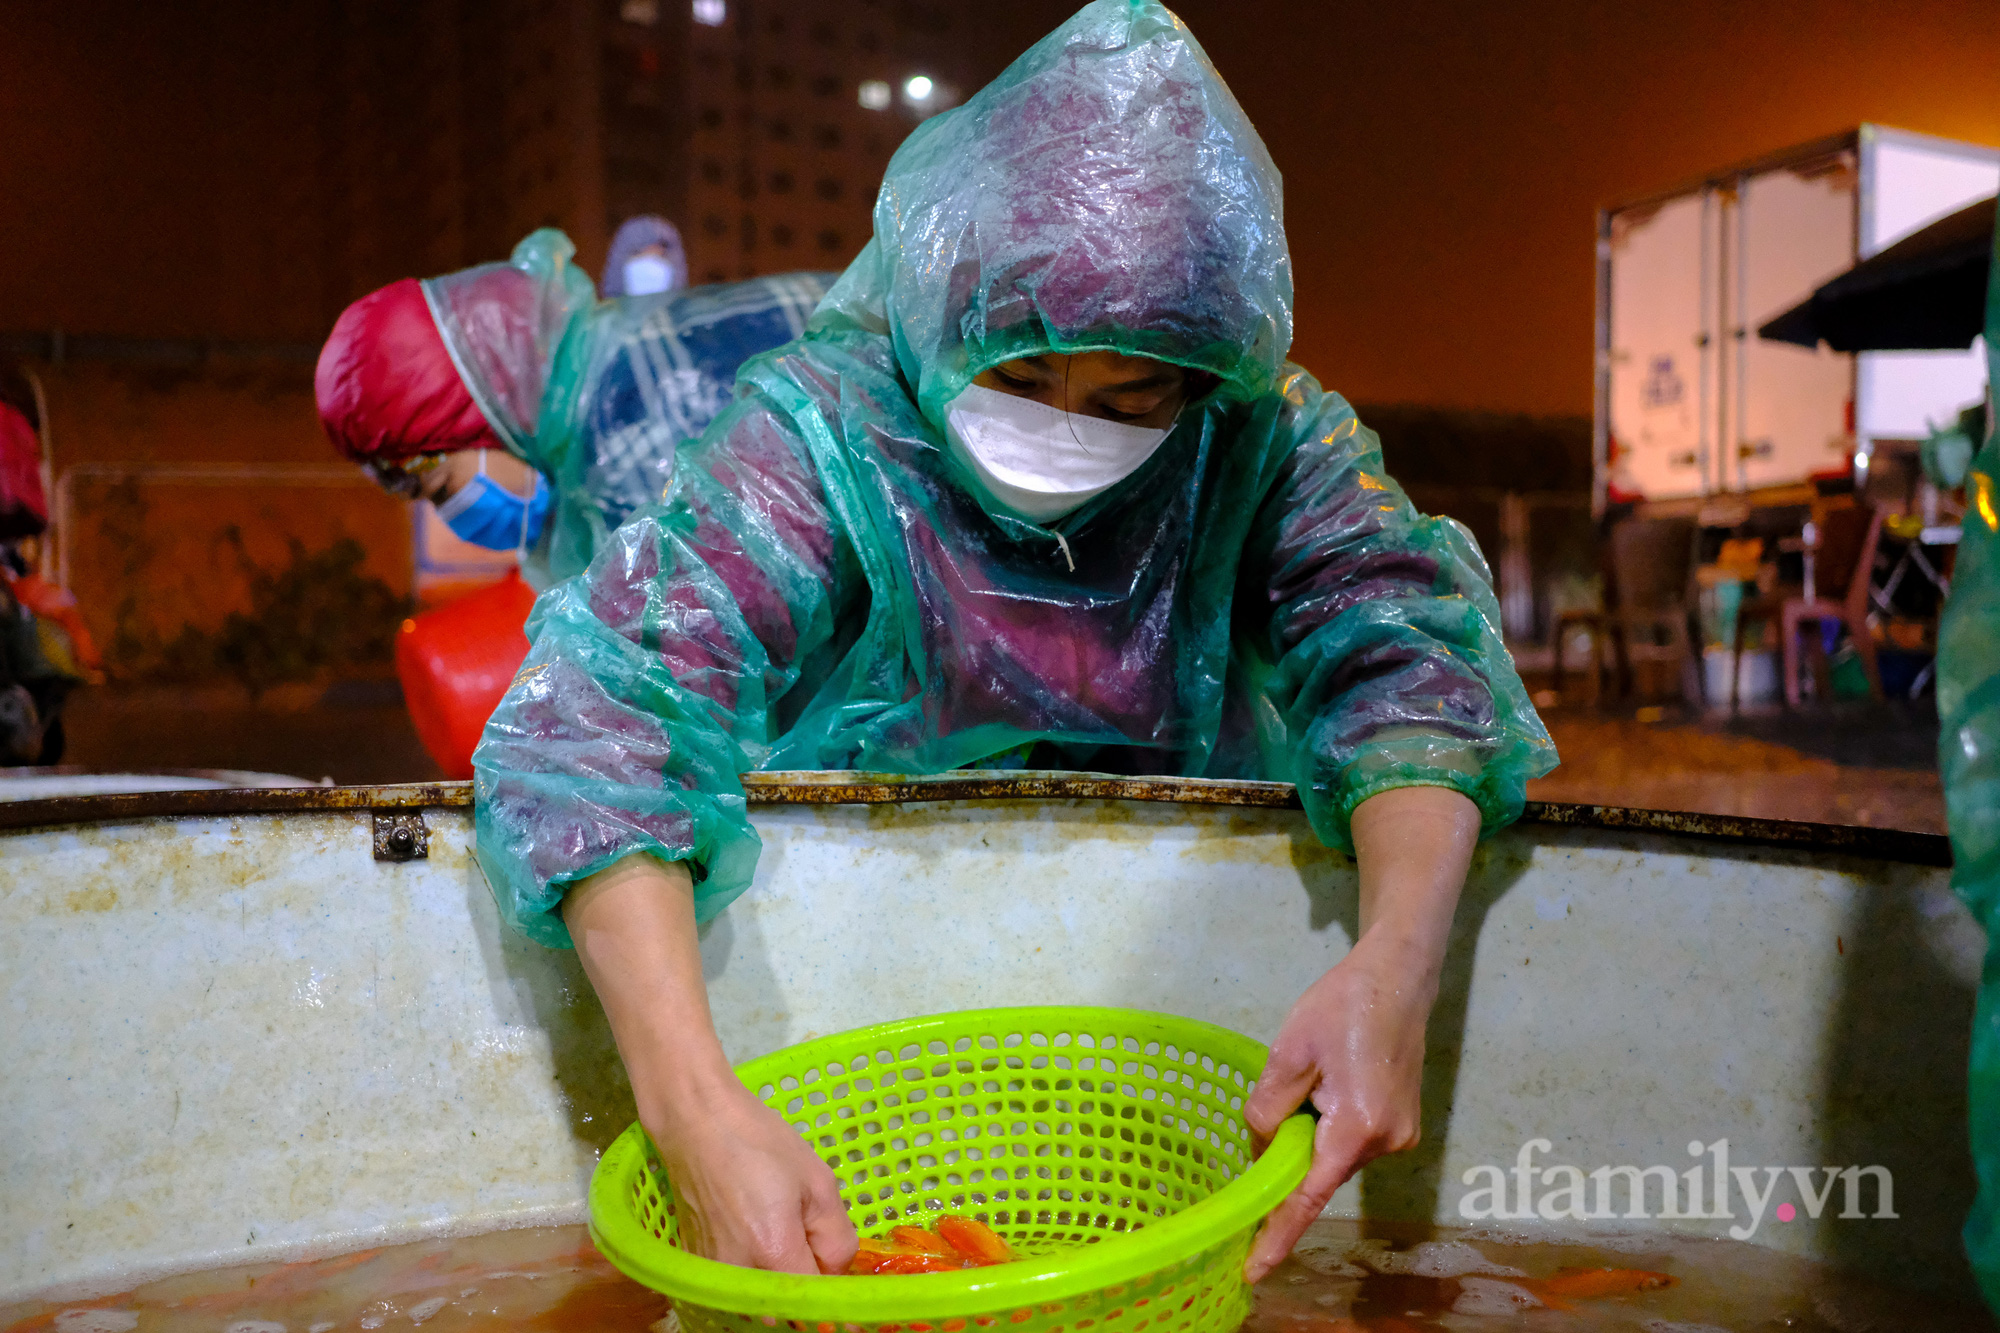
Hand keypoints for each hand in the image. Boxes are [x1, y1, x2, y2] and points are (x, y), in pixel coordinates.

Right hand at [561, 855, 857, 1273]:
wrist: (697, 1121)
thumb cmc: (761, 1143)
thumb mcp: (819, 1183)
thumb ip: (837, 1237)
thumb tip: (837, 1271)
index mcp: (775, 1254)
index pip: (818, 1307)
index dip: (839, 1306)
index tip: (854, 1309)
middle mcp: (740, 1276)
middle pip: (788, 1312)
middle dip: (810, 1290)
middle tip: (818, 1251)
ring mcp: (714, 1275)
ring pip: (763, 1304)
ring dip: (784, 1284)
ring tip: (787, 1238)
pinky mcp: (697, 1267)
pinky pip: (738, 1289)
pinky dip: (757, 1277)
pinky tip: (760, 1238)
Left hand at [1239, 943, 1434, 1281]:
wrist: (1398, 977)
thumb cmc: (1341, 1006)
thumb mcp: (1289, 1052)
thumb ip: (1268, 1109)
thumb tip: (1262, 1150)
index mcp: (1356, 1126)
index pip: (1308, 1197)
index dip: (1278, 1234)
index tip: (1253, 1269)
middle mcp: (1385, 1143)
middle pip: (1317, 1171)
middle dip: (1289, 1150)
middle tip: (1290, 1087)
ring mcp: (1399, 1137)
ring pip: (1332, 1155)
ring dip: (1310, 1132)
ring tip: (1317, 1072)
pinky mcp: (1402, 1126)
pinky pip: (1348, 1142)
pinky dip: (1328, 1126)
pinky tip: (1332, 1081)